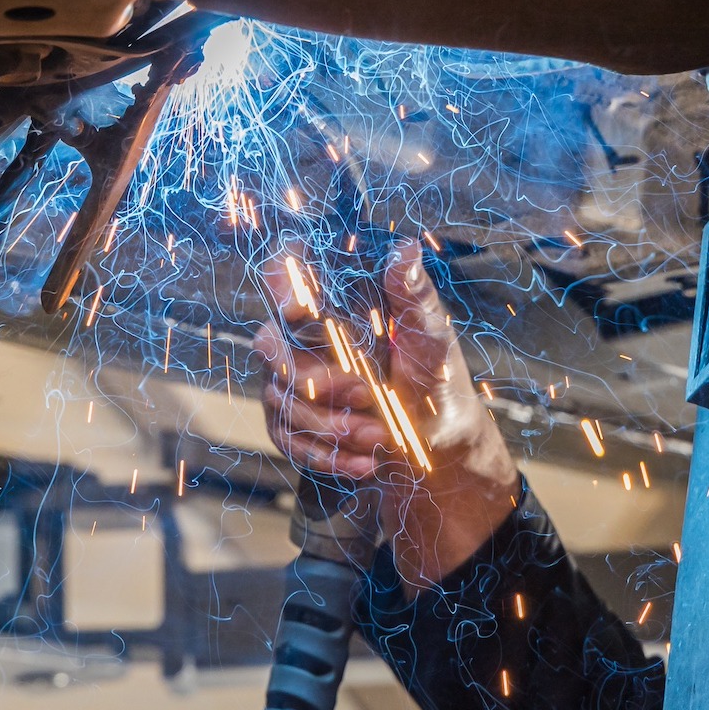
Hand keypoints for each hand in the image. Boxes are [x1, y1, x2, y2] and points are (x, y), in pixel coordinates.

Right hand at [255, 239, 519, 592]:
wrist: (437, 434)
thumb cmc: (434, 372)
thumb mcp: (431, 333)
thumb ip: (413, 293)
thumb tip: (408, 247)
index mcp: (330, 303)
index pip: (283, 272)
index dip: (281, 285)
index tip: (303, 309)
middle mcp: (298, 338)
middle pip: (271, 345)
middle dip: (320, 378)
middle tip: (367, 393)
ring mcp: (288, 382)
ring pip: (283, 400)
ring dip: (334, 424)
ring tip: (382, 434)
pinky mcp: (290, 424)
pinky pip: (290, 441)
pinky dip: (330, 455)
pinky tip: (366, 462)